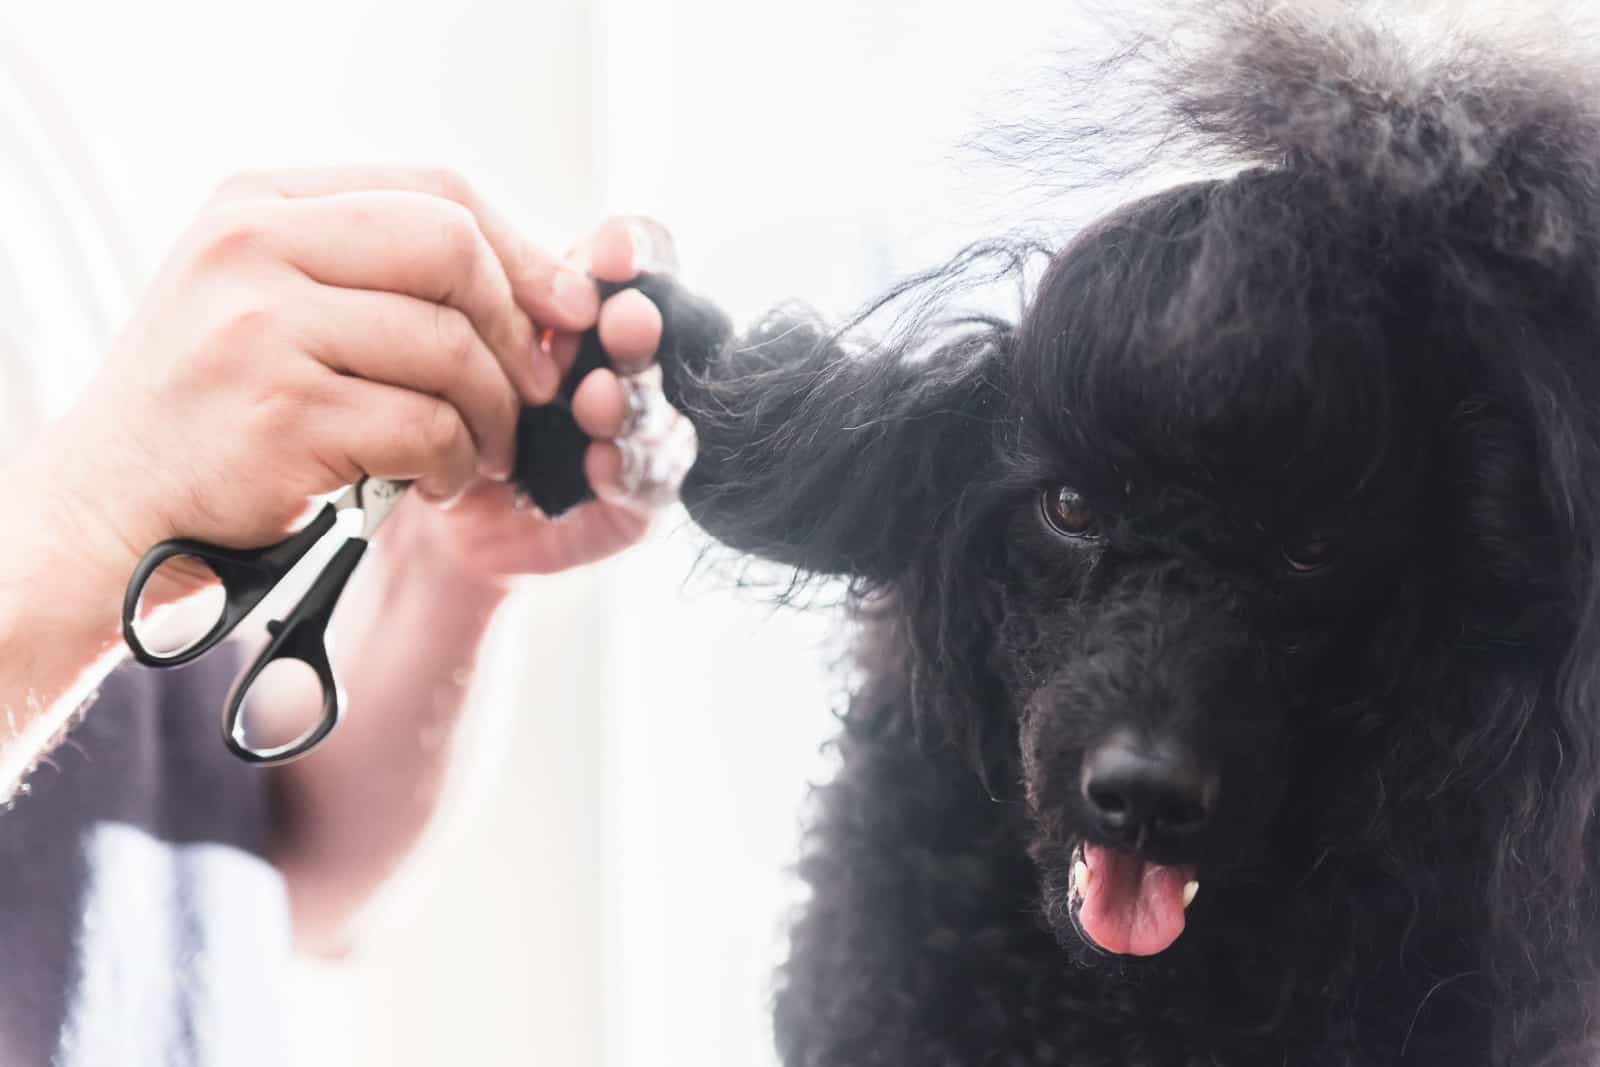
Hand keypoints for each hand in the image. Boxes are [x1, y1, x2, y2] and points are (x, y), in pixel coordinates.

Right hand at [23, 166, 599, 602]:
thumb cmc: (220, 405)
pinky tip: (439, 483)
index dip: (519, 252)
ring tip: (484, 452)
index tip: (564, 311)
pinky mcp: (284, 414)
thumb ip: (376, 270)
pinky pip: (427, 427)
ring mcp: (263, 328)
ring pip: (449, 348)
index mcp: (260, 204)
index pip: (434, 192)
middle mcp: (254, 248)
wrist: (116, 503)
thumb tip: (545, 287)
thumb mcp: (270, 300)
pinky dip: (456, 463)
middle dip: (513, 328)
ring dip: (492, 414)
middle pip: (452, 250)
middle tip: (529, 392)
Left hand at [389, 216, 684, 586]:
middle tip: (622, 319)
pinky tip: (600, 461)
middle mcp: (618, 368)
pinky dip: (628, 470)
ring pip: (660, 414)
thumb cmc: (428, 403)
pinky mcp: (628, 510)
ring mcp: (630, 440)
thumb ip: (475, 292)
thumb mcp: (445, 337)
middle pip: (653, 338)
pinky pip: (648, 489)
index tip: (613, 250)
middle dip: (638, 327)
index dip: (636, 254)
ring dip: (633, 403)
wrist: (415, 501)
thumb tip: (475, 233)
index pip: (634, 267)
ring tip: (598, 398)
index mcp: (583, 312)